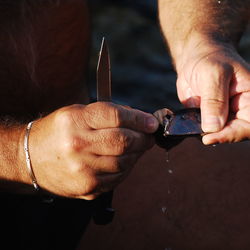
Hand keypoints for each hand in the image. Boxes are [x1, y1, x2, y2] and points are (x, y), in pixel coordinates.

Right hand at [28, 102, 157, 199]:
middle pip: (124, 141)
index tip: (152, 123)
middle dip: (143, 138)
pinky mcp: (87, 187)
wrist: (31, 158)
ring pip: (125, 161)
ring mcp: (82, 169)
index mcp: (76, 121)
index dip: (139, 119)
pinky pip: (118, 178)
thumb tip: (140, 120)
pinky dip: (127, 168)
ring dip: (137, 154)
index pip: (116, 116)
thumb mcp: (77, 113)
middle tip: (148, 135)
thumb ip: (108, 114)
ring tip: (136, 147)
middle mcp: (77, 145)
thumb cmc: (59, 132)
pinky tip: (123, 160)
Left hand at [176, 41, 249, 143]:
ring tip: (191, 128)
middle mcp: (241, 109)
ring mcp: (225, 114)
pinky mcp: (210, 116)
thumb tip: (213, 127)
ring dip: (205, 134)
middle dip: (217, 136)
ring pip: (218, 133)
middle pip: (235, 132)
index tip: (210, 137)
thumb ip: (214, 100)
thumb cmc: (210, 59)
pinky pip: (204, 128)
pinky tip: (186, 126)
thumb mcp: (214, 74)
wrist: (195, 58)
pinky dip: (195, 129)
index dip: (233, 134)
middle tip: (201, 136)